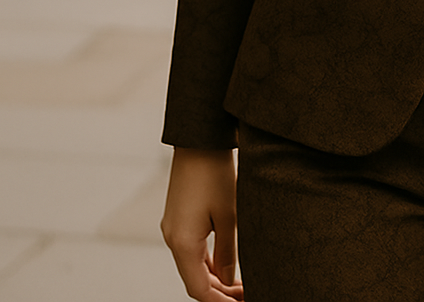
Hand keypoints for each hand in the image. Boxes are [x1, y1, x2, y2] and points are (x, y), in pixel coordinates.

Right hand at [161, 148, 244, 301]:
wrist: (198, 141)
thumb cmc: (216, 174)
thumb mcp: (230, 215)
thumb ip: (228, 252)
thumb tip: (229, 281)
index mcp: (183, 244)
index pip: (199, 289)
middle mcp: (172, 239)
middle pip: (194, 280)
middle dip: (220, 293)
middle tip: (247, 295)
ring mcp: (172, 229)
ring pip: (192, 266)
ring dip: (214, 278)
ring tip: (241, 284)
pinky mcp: (178, 218)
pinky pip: (191, 250)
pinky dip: (207, 262)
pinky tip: (227, 264)